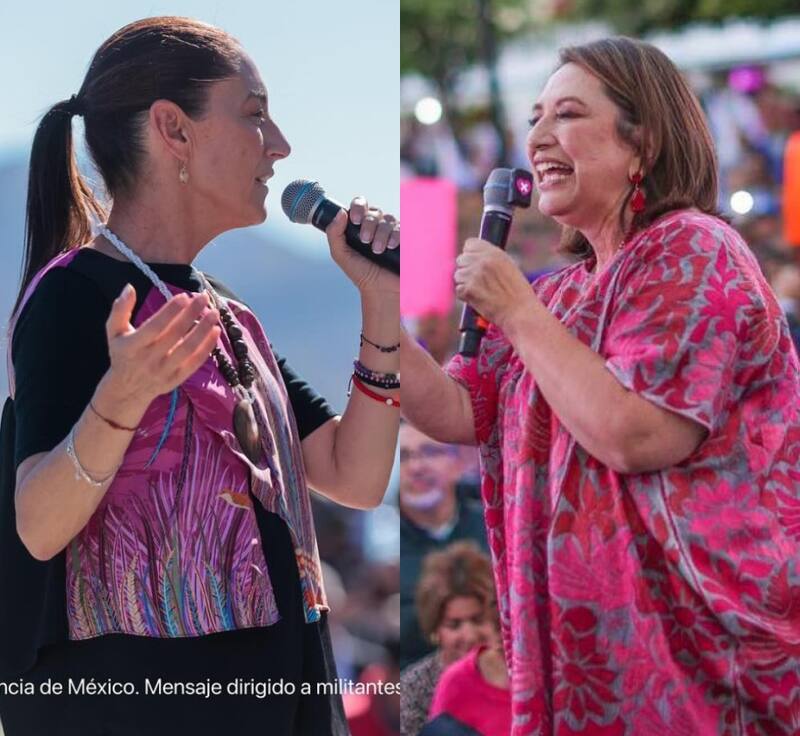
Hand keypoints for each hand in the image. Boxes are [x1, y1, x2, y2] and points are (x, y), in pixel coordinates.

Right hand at [102, 284, 220, 407]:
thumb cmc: (122, 353)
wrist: (126, 390)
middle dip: (191, 314)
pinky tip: (216, 331)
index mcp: (132, 346)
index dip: (170, 311)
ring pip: (187, 349)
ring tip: (214, 313)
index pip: (154, 326)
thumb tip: (130, 287)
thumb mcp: (114, 332)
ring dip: (203, 330)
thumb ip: (120, 309)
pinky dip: (207, 348)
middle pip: (174, 335)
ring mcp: (164, 371)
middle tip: (204, 297)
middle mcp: (148, 359)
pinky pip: (194, 363)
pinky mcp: (176, 379)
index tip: (184, 296)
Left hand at [326, 196, 398, 294]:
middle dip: (369, 225)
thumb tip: (341, 212)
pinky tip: (391, 246)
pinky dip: (395, 235)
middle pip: (374, 212)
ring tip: (378, 250)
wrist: (381, 289)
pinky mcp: (405, 238)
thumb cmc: (361, 273)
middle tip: (365, 241)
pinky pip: (402, 228)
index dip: (358, 207)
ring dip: (381, 234)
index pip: (360, 204)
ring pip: (388, 219)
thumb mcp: (341, 255)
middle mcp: (377, 225)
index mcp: (361, 225)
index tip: (355, 220)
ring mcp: (392, 231)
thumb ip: (334, 234)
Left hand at [454, 238, 535, 330]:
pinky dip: (465, 296)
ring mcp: (474, 275)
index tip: (475, 263)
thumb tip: (473, 256)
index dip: (471, 254)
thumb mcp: (509, 267)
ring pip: (458, 275)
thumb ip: (491, 259)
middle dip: (467, 269)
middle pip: (461, 259)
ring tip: (480, 291)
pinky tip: (478, 299)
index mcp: (494, 253)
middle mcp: (483, 261)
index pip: (470, 244)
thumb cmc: (517, 293)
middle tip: (478, 281)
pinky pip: (458, 289)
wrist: (519, 312)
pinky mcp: (468, 290)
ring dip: (465, 283)